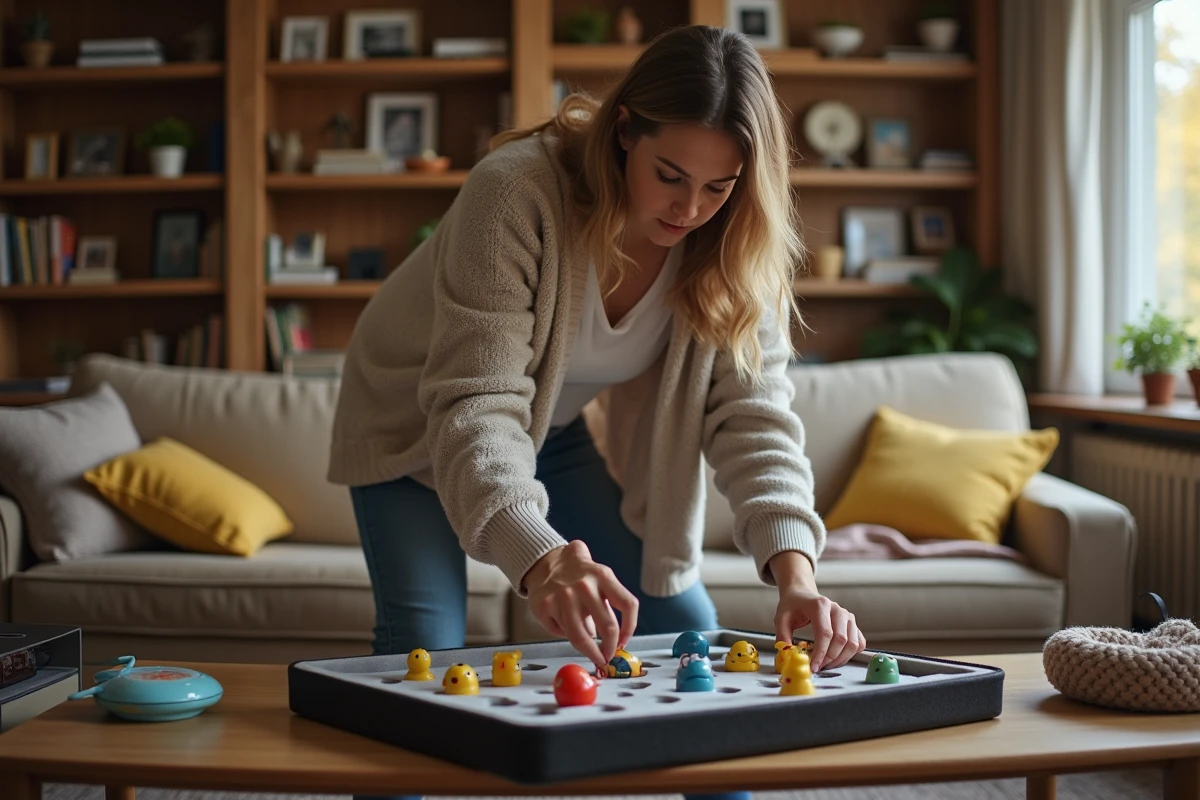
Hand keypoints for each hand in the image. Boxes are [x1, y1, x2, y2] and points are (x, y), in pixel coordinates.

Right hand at [522, 540, 638, 670]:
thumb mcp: (599, 578)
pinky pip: (560, 632)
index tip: (624, 641)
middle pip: (608, 627)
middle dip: (610, 648)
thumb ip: (607, 603)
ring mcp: (563, 596)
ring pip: (581, 637)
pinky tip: (566, 629)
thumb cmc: (577, 573)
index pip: (628, 604)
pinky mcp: (545, 605)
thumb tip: (614, 638)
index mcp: (603, 576)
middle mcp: (585, 585)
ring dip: (591, 653)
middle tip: (608, 656)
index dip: (630, 628)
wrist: (545, 561)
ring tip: (594, 657)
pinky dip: (564, 636)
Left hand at [769, 550, 865, 672]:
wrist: (802, 594)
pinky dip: (851, 654)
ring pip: (852, 643)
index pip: (825, 633)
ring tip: (827, 664)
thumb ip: (783, 635)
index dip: (821, 653)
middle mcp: (837, 609)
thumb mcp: (781, 617)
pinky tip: (837, 658)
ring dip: (841, 659)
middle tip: (818, 667)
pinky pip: (859, 642)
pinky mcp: (852, 623)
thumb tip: (789, 654)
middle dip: (830, 658)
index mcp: (820, 605)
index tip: (814, 666)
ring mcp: (847, 616)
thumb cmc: (792, 606)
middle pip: (841, 639)